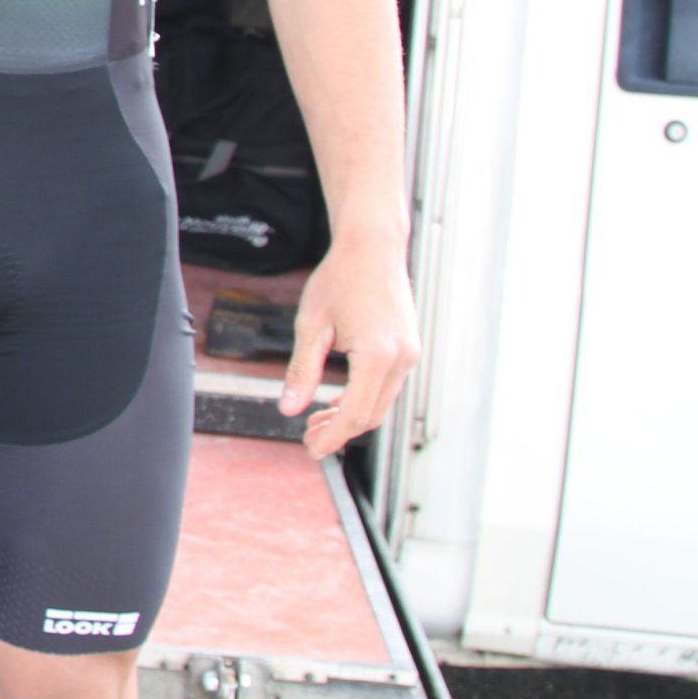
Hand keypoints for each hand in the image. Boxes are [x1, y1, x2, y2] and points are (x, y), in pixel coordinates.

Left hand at [282, 229, 420, 457]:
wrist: (371, 248)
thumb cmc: (338, 280)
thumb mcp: (311, 325)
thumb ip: (302, 370)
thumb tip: (288, 410)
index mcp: (377, 356)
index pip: (355, 415)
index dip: (332, 437)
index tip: (311, 450)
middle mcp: (401, 359)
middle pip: (372, 415)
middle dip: (339, 431)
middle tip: (308, 439)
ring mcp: (409, 354)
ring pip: (381, 403)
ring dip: (351, 416)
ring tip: (316, 421)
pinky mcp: (409, 348)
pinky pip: (387, 386)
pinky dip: (363, 398)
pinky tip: (337, 400)